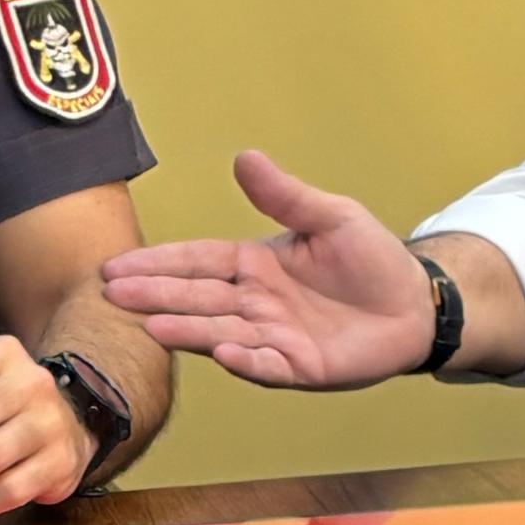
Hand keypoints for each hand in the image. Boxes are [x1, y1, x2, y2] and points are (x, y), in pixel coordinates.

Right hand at [103, 147, 435, 387]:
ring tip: (152, 327)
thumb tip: (244, 157)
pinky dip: (246, 361)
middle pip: (197, 298)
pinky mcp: (299, 367)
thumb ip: (285, 196)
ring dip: (188, 331)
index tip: (116, 266)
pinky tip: (223, 353)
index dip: (158, 263)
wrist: (412, 305)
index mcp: (254, 264)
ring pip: (221, 332)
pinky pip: (266, 365)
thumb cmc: (370, 260)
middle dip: (155, 297)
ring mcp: (273, 337)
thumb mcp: (330, 216)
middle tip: (112, 296)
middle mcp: (254, 303)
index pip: (197, 261)